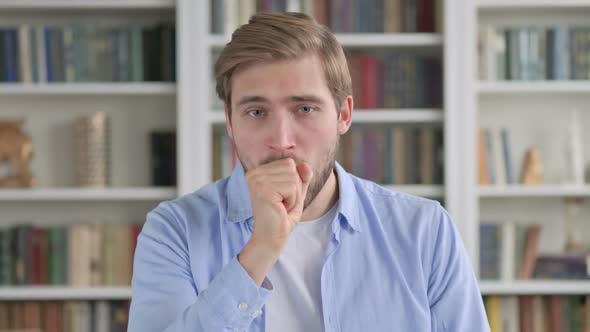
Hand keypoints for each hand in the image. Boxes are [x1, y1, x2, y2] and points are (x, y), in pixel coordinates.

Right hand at [238, 158, 312, 285]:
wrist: (271, 239)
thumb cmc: (282, 217)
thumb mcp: (296, 193)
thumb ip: (301, 177)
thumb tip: (306, 165)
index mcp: (258, 171)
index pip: (289, 163)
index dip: (293, 182)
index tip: (281, 197)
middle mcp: (254, 173)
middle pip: (292, 168)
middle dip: (294, 189)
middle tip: (282, 204)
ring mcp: (257, 180)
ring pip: (293, 178)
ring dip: (294, 196)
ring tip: (281, 207)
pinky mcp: (263, 190)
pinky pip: (292, 188)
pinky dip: (292, 201)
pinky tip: (280, 209)